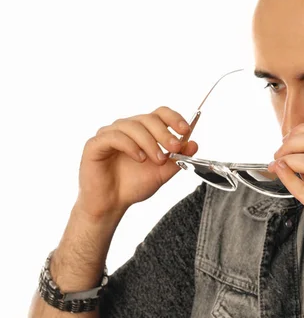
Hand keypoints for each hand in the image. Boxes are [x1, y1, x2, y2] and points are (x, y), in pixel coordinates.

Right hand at [75, 106, 197, 222]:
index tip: (186, 130)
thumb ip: (178, 158)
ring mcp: (110, 134)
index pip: (160, 114)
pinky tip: (139, 158)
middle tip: (174, 147)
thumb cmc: (133, 185)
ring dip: (149, 142)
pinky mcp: (95, 144)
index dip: (174, 118)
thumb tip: (194, 144)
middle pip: (148, 118)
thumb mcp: (163, 172)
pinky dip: (130, 145)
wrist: (112, 204)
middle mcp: (127, 128)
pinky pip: (114, 136)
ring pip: (132, 126)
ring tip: (157, 159)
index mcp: (144, 131)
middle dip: (165, 132)